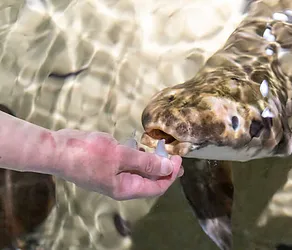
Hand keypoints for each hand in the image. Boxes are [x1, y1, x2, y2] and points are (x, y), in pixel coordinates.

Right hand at [52, 129, 182, 199]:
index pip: (156, 187)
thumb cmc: (86, 154)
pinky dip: (137, 155)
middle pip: (149, 180)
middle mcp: (121, 185)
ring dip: (151, 160)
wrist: (56, 149)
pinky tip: (141, 145)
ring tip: (162, 149)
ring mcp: (113, 175)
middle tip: (176, 156)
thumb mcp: (120, 156)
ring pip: (139, 170)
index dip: (170, 175)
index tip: (179, 159)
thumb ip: (145, 162)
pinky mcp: (107, 165)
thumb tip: (167, 167)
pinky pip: (128, 163)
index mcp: (126, 188)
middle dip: (164, 168)